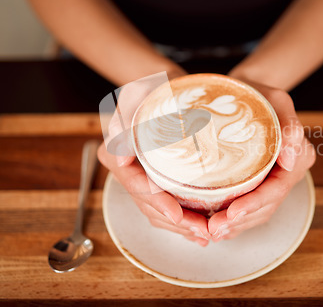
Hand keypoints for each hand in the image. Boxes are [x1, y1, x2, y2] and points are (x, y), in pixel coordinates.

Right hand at [97, 71, 210, 246]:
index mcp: (115, 153)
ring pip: (157, 211)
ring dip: (181, 226)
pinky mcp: (155, 181)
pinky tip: (199, 228)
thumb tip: (121, 156)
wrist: (166, 88)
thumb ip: (125, 118)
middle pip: (148, 204)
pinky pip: (165, 206)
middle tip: (203, 231)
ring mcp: (140, 178)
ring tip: (206, 234)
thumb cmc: (153, 88)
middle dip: (175, 221)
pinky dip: (182, 220)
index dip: (156, 202)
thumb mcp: (137, 93)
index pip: (135, 185)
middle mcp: (126, 170)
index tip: (178, 214)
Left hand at [208, 80, 315, 241]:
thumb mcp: (276, 99)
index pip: (278, 188)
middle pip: (268, 206)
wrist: (249, 91)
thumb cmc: (259, 92)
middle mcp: (290, 172)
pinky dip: (237, 219)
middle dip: (242, 221)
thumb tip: (291, 158)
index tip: (232, 213)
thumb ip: (289, 124)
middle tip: (215, 229)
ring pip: (260, 211)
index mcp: (299, 155)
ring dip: (237, 225)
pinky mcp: (262, 181)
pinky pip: (252, 206)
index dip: (255, 204)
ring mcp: (276, 179)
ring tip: (213, 232)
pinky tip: (220, 226)